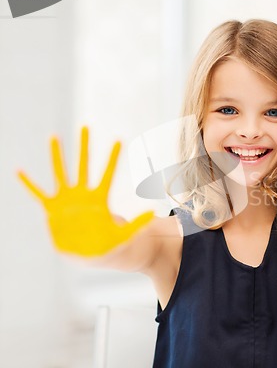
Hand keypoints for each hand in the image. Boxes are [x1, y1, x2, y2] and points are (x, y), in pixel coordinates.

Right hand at [18, 127, 153, 256]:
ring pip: (61, 173)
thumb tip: (153, 213)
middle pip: (84, 166)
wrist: (90, 254)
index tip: (118, 140)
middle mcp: (82, 194)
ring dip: (57, 155)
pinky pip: (38, 194)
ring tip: (54, 136)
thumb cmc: (108, 244)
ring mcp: (67, 200)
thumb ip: (137, 224)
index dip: (112, 158)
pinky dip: (29, 184)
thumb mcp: (125, 235)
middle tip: (86, 127)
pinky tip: (19, 171)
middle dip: (85, 147)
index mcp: (100, 199)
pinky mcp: (52, 209)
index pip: (108, 173)